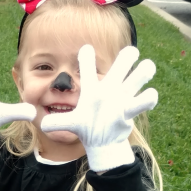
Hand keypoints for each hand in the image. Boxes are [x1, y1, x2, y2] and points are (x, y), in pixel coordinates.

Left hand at [40, 45, 157, 172]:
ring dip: (143, 71)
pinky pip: (144, 100)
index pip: (88, 67)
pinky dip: (148, 98)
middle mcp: (109, 87)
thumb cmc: (87, 126)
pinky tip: (148, 97)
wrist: (102, 141)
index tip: (86, 49)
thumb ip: (58, 122)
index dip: (86, 56)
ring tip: (146, 69)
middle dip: (128, 55)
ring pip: (138, 76)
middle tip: (131, 53)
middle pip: (122, 62)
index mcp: (92, 88)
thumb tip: (42, 125)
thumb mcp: (71, 123)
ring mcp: (122, 97)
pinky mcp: (130, 110)